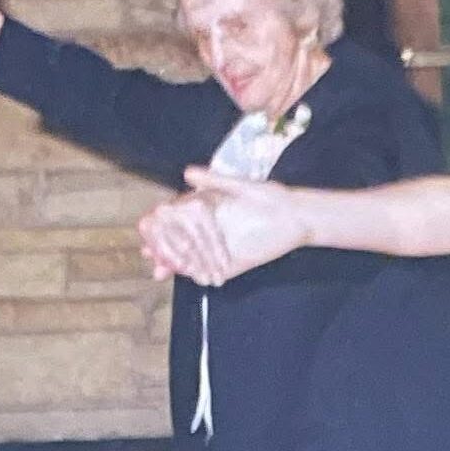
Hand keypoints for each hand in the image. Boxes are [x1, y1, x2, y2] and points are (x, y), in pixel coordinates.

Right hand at [138, 169, 303, 284]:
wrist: (295, 218)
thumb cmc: (270, 197)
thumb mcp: (241, 186)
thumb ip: (214, 181)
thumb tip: (187, 173)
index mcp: (202, 209)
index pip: (170, 220)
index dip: (159, 229)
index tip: (154, 233)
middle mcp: (205, 230)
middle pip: (172, 242)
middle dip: (160, 251)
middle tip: (154, 259)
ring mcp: (215, 248)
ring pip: (186, 259)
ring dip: (174, 265)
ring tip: (163, 272)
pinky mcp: (229, 264)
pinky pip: (206, 272)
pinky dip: (196, 274)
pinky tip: (193, 277)